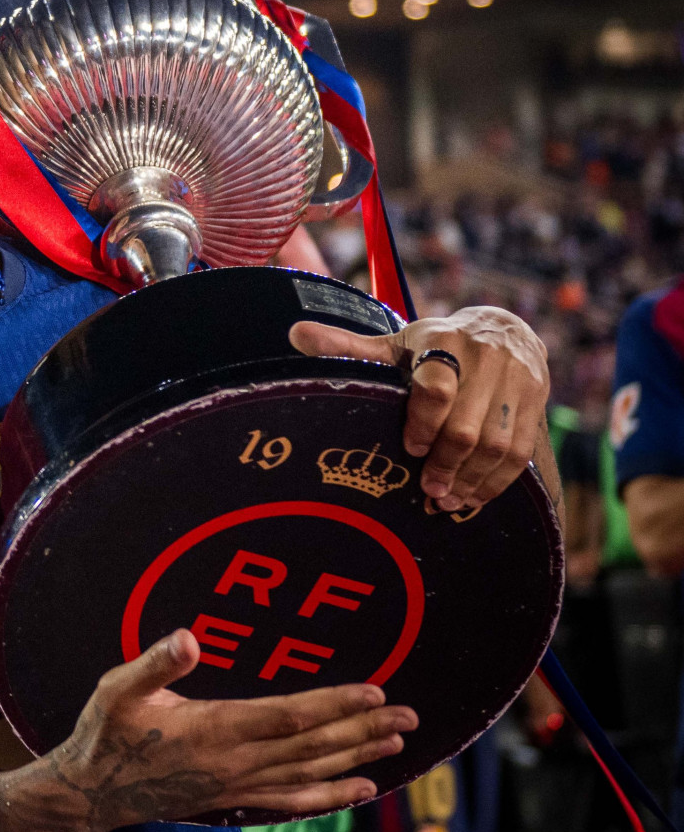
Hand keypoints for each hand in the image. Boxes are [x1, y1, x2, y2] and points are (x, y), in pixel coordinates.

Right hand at [49, 629, 416, 831]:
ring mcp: (239, 787)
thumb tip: (189, 638)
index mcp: (215, 730)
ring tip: (396, 744)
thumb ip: (155, 664)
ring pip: (311, 774)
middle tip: (409, 718)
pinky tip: (360, 791)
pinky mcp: (237, 801)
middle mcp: (236, 763)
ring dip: (357, 759)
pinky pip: (294, 803)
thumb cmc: (106, 733)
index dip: (335, 705)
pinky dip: (332, 798)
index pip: (289, 717)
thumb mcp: (117, 689)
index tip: (375, 692)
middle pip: (313, 747)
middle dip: (363, 730)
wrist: (94, 793)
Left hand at [290, 305, 548, 512]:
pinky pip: (520, 451)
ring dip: (472, 479)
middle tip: (428, 492)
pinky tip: (474, 497)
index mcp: (442, 341)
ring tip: (447, 501)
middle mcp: (484, 358)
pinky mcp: (536, 402)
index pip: (437, 384)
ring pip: (498, 443)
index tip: (410, 449)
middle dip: (446, 463)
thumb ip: (349, 345)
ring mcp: (515, 381)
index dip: (423, 421)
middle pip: (467, 424)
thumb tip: (295, 334)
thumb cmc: (437, 344)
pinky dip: (497, 481)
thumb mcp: (397, 341)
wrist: (507, 330)